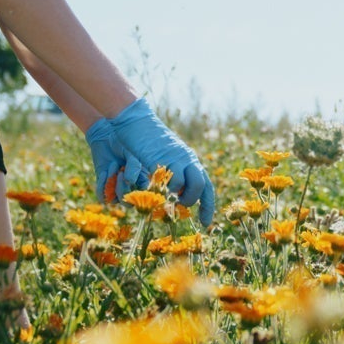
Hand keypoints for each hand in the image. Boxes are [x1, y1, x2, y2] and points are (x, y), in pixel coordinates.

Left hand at [85, 117, 147, 202]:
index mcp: (142, 181)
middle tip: (120, 172)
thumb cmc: (123, 145)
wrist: (106, 138)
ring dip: (111, 184)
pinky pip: (102, 197)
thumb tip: (129, 181)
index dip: (139, 196)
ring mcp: (116, 189)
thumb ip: (133, 168)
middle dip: (122, 189)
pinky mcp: (103, 186)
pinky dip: (101, 185)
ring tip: (113, 165)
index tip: (133, 182)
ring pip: (114, 200)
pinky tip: (104, 172)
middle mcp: (130, 188)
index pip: (143, 198)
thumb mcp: (131, 154)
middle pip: (128, 203)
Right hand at [108, 98, 216, 225]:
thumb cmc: (150, 140)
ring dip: (170, 195)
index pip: (206, 186)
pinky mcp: (157, 159)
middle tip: (176, 204)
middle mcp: (187, 159)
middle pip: (198, 186)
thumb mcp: (168, 156)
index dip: (207, 206)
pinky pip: (161, 180)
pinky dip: (157, 188)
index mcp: (191, 160)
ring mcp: (173, 159)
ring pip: (180, 185)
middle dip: (188, 200)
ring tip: (161, 193)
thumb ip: (175, 172)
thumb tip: (177, 193)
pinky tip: (149, 185)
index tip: (206, 223)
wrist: (136, 121)